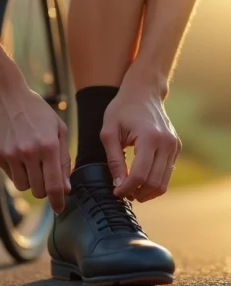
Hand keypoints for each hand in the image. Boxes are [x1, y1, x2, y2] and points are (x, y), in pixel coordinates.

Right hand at [0, 86, 70, 212]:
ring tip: (29, 161)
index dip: (58, 201)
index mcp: (48, 145)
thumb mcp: (58, 129)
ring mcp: (10, 154)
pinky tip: (16, 151)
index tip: (59, 209)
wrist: (5, 94)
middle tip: (44, 176)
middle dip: (44, 189)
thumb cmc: (36, 110)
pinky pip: (9, 175)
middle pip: (38, 191)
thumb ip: (64, 159)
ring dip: (29, 179)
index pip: (54, 186)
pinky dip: (15, 169)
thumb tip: (66, 187)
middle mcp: (29, 152)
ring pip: (22, 186)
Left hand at [100, 85, 180, 202]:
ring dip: (147, 192)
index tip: (115, 192)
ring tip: (131, 191)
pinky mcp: (176, 148)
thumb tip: (118, 185)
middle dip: (136, 193)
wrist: (143, 92)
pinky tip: (140, 181)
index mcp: (149, 137)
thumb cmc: (122, 109)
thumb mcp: (109, 132)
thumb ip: (113, 160)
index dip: (126, 188)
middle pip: (153, 182)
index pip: (140, 175)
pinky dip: (154, 182)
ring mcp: (174, 146)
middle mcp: (166, 143)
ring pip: (163, 183)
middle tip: (122, 193)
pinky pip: (167, 173)